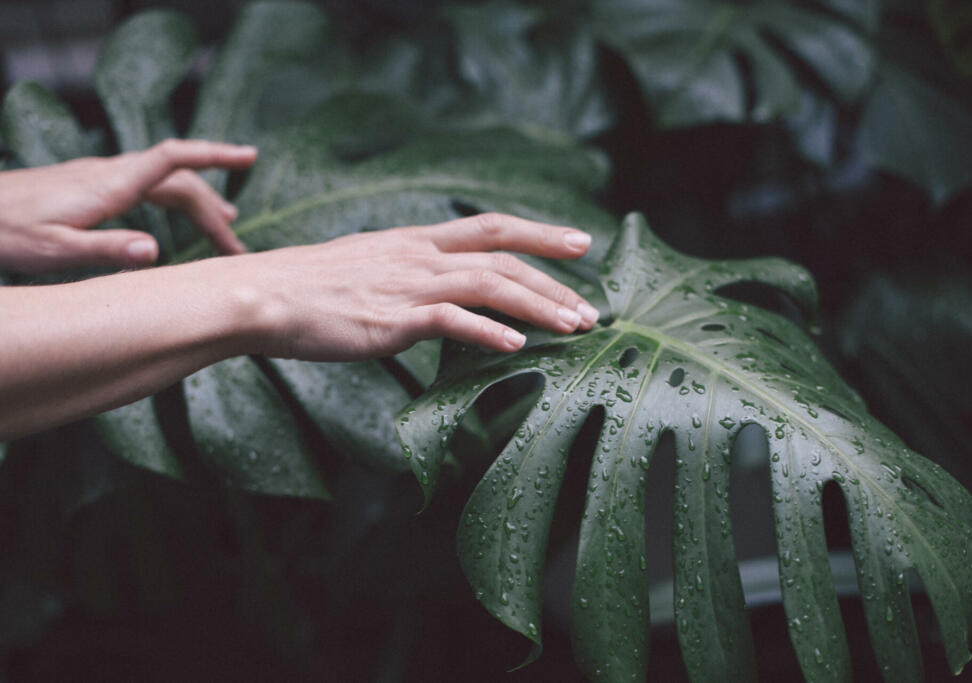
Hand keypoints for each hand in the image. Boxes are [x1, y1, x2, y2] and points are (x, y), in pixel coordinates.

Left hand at [0, 138, 257, 272]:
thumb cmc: (8, 234)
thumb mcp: (55, 252)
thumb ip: (106, 250)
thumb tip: (155, 252)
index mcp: (109, 186)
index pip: (172, 159)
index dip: (213, 155)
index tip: (249, 156)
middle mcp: (109, 174)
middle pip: (178, 178)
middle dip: (214, 207)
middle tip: (237, 247)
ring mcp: (100, 177)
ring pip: (163, 181)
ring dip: (198, 204)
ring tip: (226, 228)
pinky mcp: (91, 184)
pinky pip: (147, 185)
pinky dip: (174, 199)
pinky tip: (177, 218)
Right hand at [240, 213, 600, 359]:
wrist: (262, 295)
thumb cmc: (310, 289)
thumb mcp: (368, 267)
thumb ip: (407, 276)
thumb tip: (433, 294)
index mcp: (416, 241)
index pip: (491, 228)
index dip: (539, 233)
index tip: (579, 242)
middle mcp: (420, 255)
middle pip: (503, 257)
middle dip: (554, 280)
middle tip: (592, 308)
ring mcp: (408, 283)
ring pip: (489, 285)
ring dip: (538, 306)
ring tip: (573, 328)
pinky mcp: (393, 317)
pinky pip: (451, 320)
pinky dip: (487, 331)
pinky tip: (516, 346)